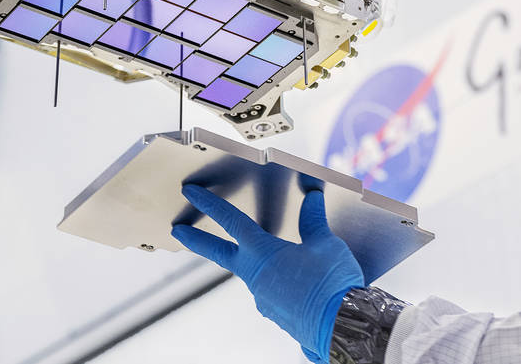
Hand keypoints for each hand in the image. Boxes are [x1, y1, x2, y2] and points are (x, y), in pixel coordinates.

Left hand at [172, 184, 363, 360]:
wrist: (343, 327)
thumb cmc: (332, 284)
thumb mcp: (325, 244)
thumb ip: (313, 221)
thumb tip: (311, 199)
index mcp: (263, 252)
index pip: (231, 221)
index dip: (210, 203)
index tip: (190, 193)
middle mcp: (255, 275)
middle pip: (220, 252)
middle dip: (198, 240)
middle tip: (178, 231)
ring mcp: (262, 297)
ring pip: (252, 271)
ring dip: (255, 260)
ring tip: (282, 256)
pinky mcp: (274, 312)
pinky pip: (270, 288)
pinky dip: (275, 278)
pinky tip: (295, 279)